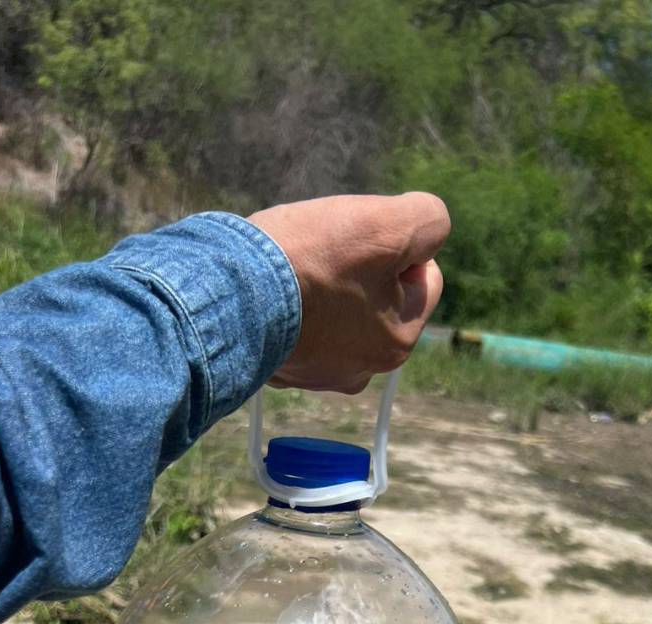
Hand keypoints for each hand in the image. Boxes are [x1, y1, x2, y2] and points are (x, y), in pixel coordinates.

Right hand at [247, 192, 449, 393]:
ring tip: (295, 274)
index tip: (358, 241)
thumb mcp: (387, 223)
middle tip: (324, 254)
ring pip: (341, 311)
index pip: (425, 276)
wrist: (223, 292)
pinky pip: (302, 328)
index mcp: (398, 343)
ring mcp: (319, 374)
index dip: (396, 244)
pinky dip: (294, 308)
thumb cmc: (308, 258)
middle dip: (361, 269)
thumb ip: (428, 221)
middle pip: (381, 296)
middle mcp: (363, 370)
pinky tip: (274, 295)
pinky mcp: (280, 369)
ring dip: (326, 287)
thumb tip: (428, 231)